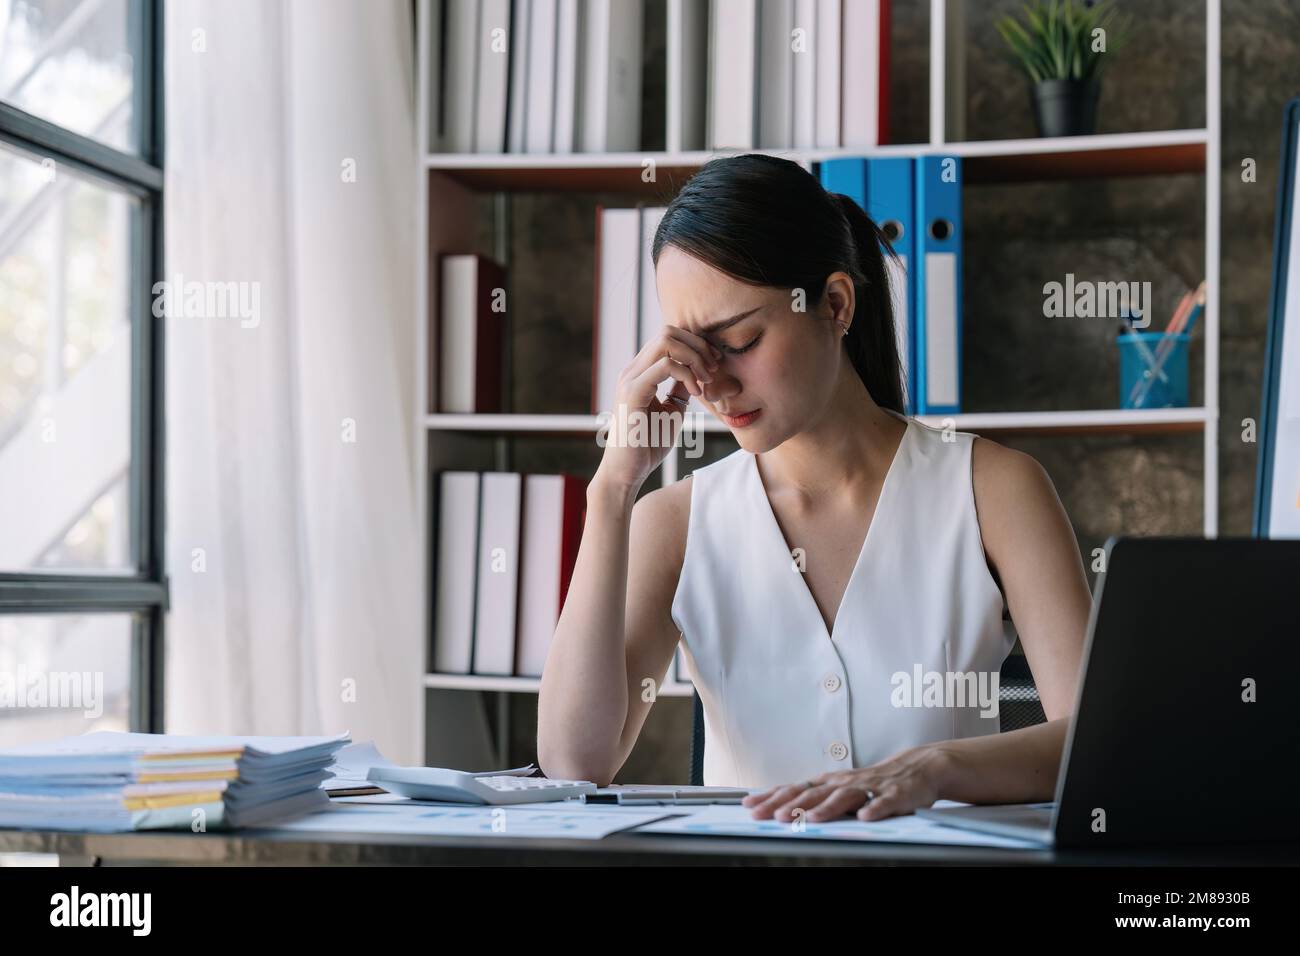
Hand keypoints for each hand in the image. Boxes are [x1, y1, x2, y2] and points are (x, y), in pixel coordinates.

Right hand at [594, 326, 722, 489]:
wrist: (627, 470)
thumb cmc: (648, 444)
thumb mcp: (673, 410)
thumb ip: (682, 388)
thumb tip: (698, 372)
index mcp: (641, 371)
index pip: (669, 337)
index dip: (697, 345)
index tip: (715, 366)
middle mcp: (633, 370)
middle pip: (668, 332)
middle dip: (698, 346)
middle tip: (714, 370)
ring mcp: (630, 379)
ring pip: (666, 342)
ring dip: (694, 357)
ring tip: (706, 380)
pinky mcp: (632, 393)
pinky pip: (664, 366)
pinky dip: (687, 374)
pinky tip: (696, 392)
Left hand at [740, 745, 950, 822]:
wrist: (917, 767)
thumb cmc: (871, 781)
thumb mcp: (838, 788)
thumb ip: (813, 797)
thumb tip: (777, 807)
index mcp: (829, 782)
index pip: (794, 788)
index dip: (771, 797)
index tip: (749, 805)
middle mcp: (844, 782)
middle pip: (813, 793)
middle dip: (789, 805)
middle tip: (768, 816)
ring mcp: (869, 787)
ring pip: (845, 797)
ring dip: (827, 808)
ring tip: (811, 818)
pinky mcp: (895, 795)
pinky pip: (884, 803)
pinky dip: (875, 810)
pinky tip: (866, 818)